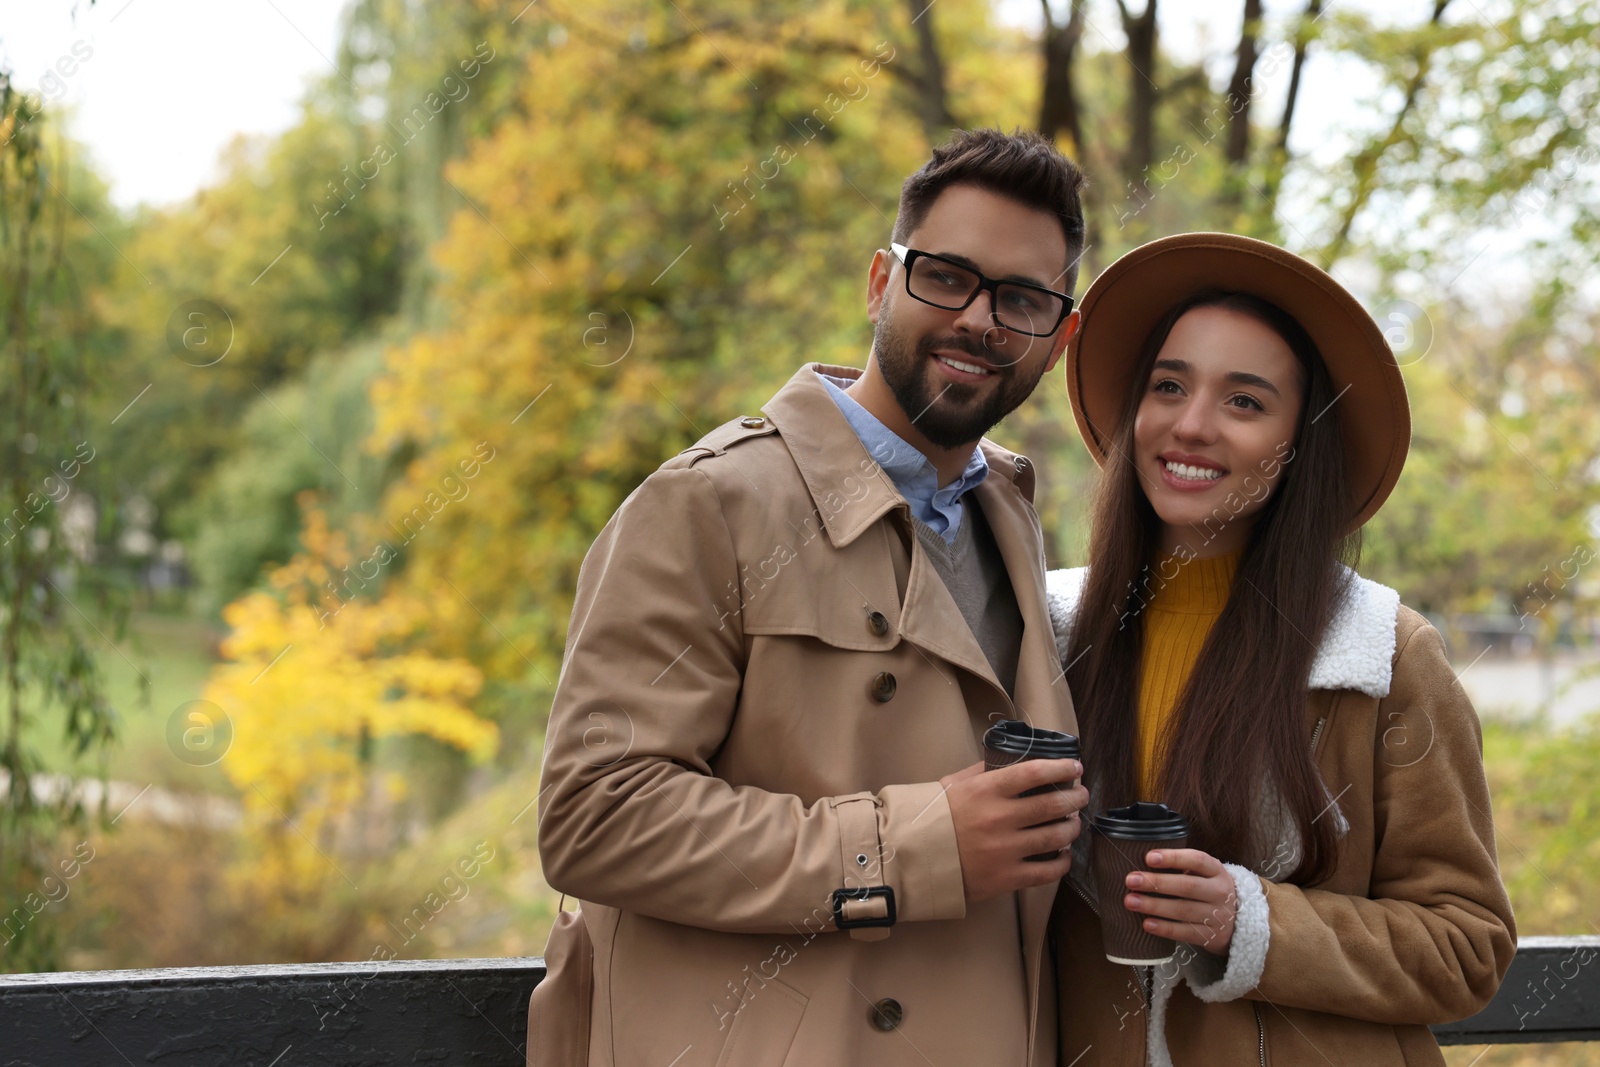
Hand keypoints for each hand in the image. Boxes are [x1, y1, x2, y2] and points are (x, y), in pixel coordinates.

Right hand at [939, 759, 1087, 904]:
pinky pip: (1047, 871)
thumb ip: (983, 771)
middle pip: (1053, 805)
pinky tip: (1064, 855)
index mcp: (986, 790)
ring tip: (1074, 823)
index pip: (1034, 772)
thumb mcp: (953, 784)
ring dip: (1072, 828)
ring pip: (1056, 836)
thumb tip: (1011, 760)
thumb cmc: (933, 818)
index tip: (1075, 767)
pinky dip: (1062, 862)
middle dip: (1075, 798)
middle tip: (1081, 795)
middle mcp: (1000, 818)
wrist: (912, 858)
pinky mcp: (1007, 877)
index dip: (1060, 768)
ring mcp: (1005, 849)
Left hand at [1123, 847, 1237, 955]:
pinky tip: (1147, 924)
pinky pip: (1186, 932)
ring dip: (1154, 906)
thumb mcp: (1204, 875)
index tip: (1149, 857)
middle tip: (1131, 880)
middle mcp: (1220, 892)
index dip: (1173, 858)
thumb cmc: (1208, 891)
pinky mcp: (1211, 936)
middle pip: (1187, 886)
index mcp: (1216, 871)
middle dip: (1156, 883)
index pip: (1197, 860)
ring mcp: (1217, 916)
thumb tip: (1142, 864)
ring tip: (1130, 901)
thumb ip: (1181, 868)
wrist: (1238, 922)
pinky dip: (1165, 928)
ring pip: (1184, 910)